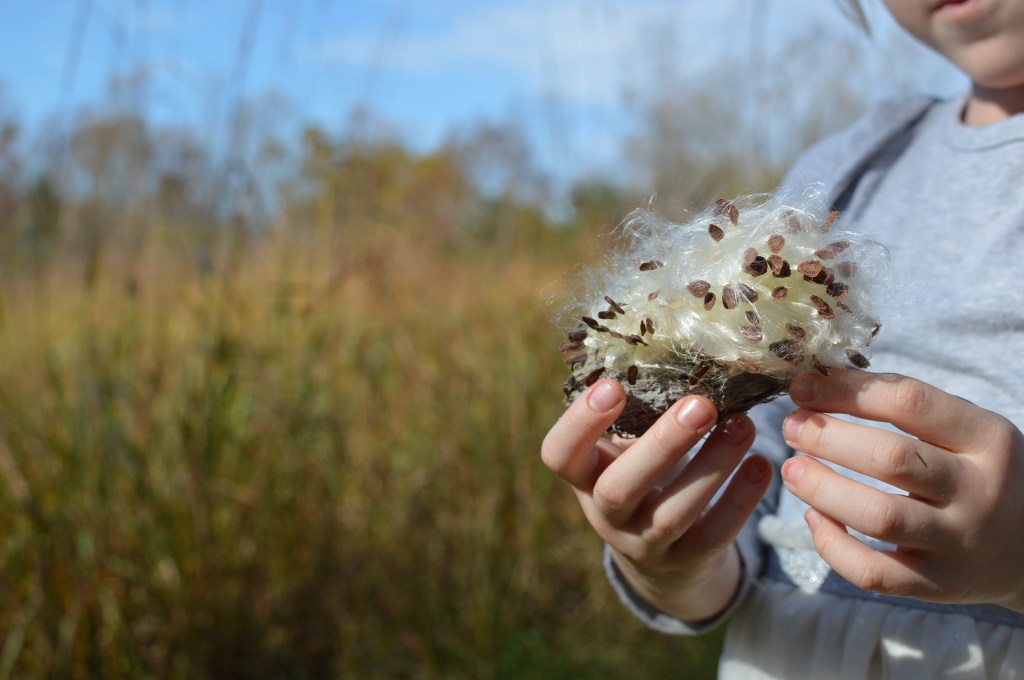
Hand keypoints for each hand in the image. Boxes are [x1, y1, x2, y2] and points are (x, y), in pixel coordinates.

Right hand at [541, 379, 772, 620]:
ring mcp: (644, 543)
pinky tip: (762, 465)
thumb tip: (680, 345)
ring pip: (673, 513)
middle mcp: (605, 513)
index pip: (559, 454)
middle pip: (620, 488)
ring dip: (712, 466)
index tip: (612, 385)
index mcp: (583, 475)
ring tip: (744, 425)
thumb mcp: (623, 449)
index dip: (580, 423)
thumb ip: (637, 412)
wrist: (661, 561)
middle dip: (662, 444)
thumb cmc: (641, 475)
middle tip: (700, 404)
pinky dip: (741, 501)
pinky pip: (714, 535)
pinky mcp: (687, 562)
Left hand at [781, 369, 1023, 610]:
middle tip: (791, 426)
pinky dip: (833, 546)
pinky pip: (874, 572)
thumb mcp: (968, 432)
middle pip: (891, 458)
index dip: (846, 390)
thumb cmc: (979, 473)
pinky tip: (813, 518)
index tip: (802, 386)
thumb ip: (908, 410)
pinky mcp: (938, 585)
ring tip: (792, 470)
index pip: (909, 402)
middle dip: (827, 437)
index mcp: (988, 439)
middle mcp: (980, 490)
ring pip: (880, 516)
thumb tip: (818, 382)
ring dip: (823, 489)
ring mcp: (960, 542)